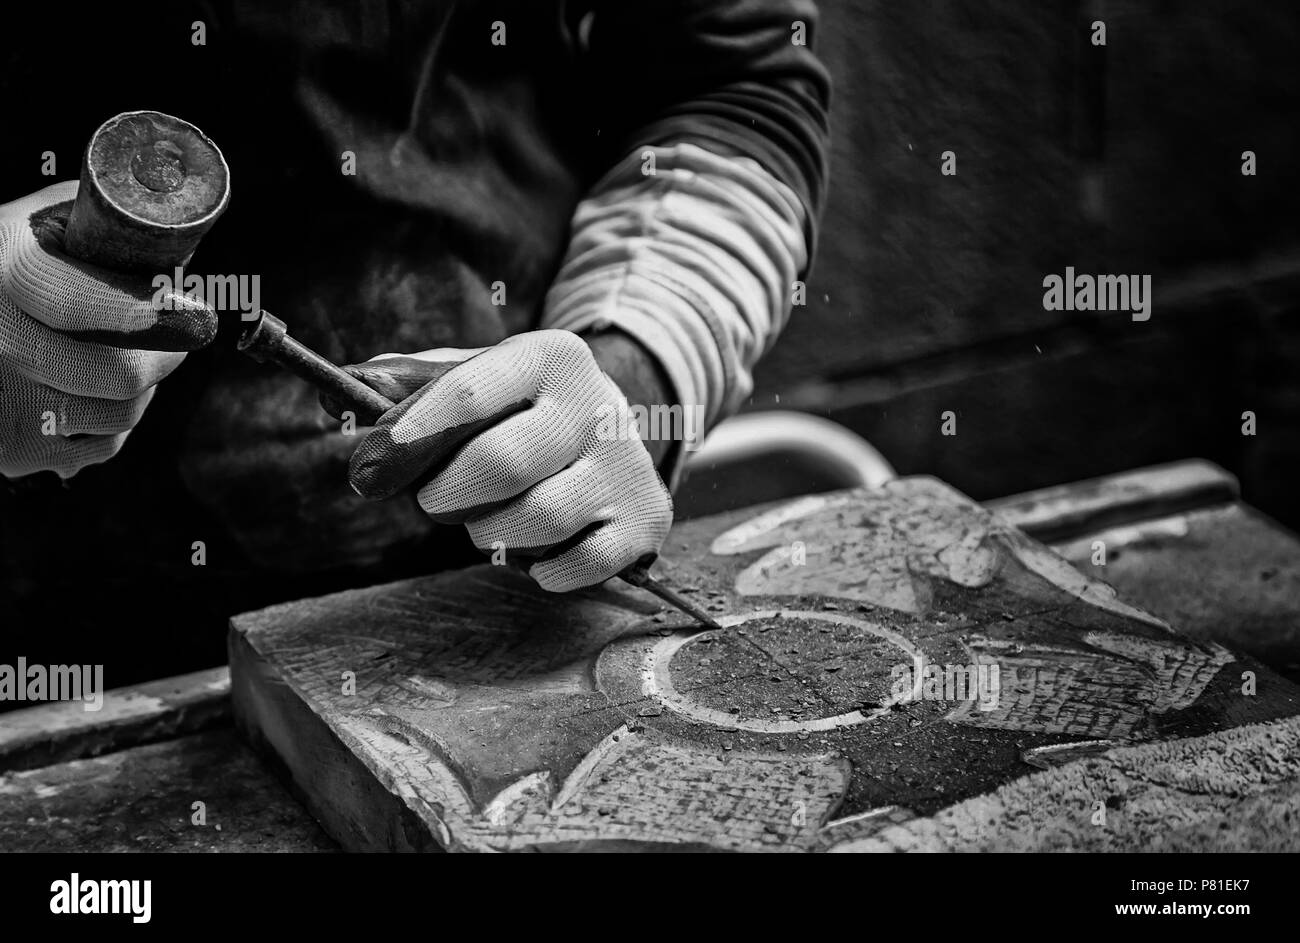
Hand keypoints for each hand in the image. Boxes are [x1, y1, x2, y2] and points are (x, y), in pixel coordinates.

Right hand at [0, 182, 213, 477]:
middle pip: (122, 374)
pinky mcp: (11, 451)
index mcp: (6, 271)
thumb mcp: (41, 224)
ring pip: (123, 412)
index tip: (200, 316)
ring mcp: (3, 402)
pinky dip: (111, 421)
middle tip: (175, 332)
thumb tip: (181, 241)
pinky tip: (84, 390)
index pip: (81, 305)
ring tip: (111, 354)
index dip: (154, 314)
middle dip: (164, 353)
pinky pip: (104, 445)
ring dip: (138, 387)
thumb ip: (105, 228)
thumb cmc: (10, 266)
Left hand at [345, 329, 673, 590]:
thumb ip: (404, 386)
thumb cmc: (521, 411)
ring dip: (491, 533)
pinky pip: (579, 565)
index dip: (408, 437)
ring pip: (538, 520)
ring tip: (489, 520)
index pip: (468, 395)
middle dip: (447, 495)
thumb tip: (332, 392)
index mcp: (549, 357)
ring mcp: (625, 464)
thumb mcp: (473, 378)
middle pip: (501, 464)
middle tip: (435, 501)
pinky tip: (537, 551)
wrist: (615, 433)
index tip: (368, 469)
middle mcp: (597, 404)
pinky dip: (543, 571)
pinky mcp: (645, 519)